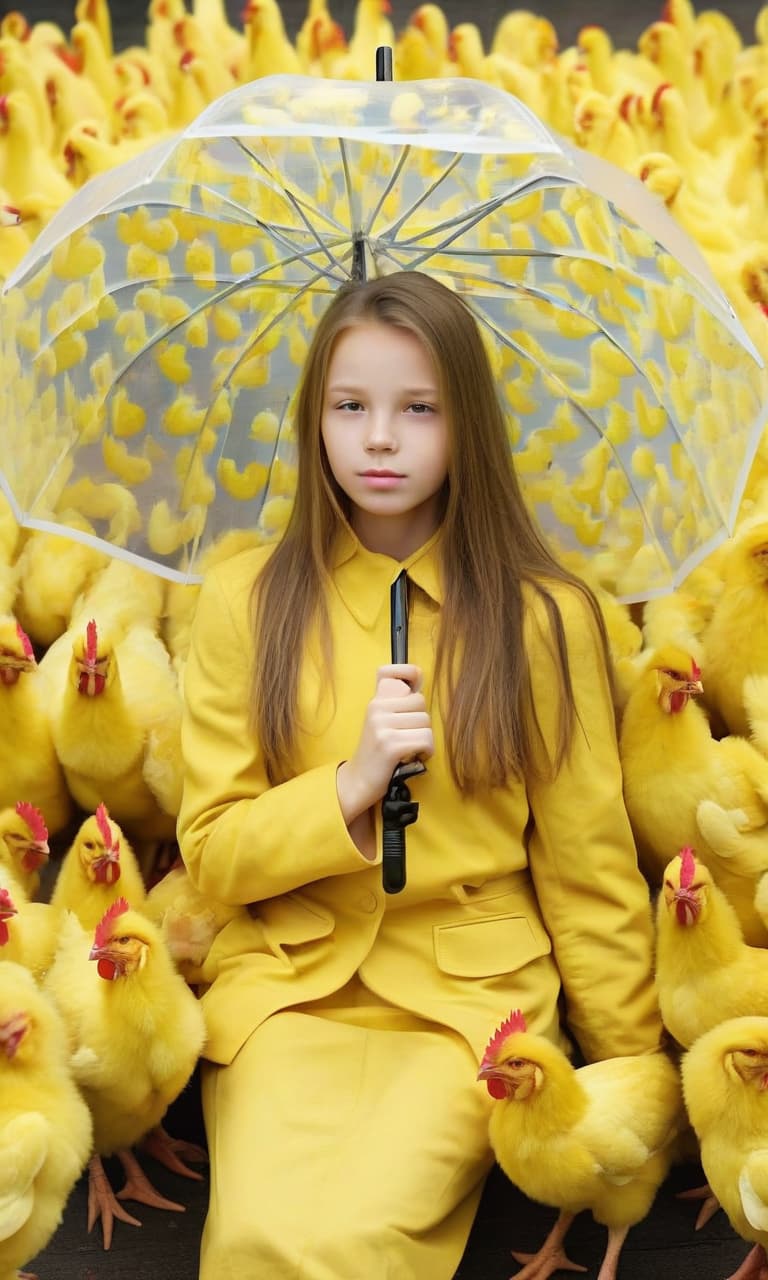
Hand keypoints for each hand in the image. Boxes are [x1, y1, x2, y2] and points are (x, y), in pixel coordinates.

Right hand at [336, 664, 432, 822]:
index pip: (407, 673)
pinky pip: (425, 740)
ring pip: (426, 723)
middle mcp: (377, 709)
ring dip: (425, 740)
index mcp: (376, 701)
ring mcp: (382, 727)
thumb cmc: (376, 752)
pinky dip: (426, 752)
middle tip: (410, 737)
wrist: (358, 781)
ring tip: (411, 748)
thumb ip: (394, 701)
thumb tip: (417, 673)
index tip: (415, 683)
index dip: (414, 675)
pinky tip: (414, 757)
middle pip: (422, 703)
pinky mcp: (390, 745)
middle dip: (422, 723)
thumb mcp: (380, 721)